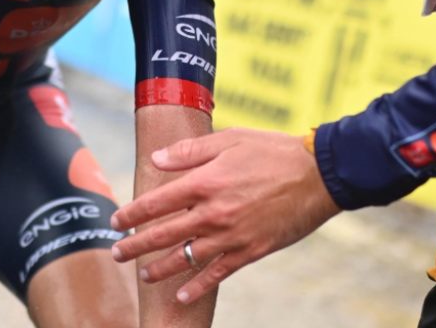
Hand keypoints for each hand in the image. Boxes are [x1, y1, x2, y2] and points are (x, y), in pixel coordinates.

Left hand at [110, 128, 340, 303]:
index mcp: (204, 183)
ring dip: (161, 268)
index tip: (116, 221)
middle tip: (116, 253)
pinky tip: (183, 296)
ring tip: (143, 275)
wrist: (319, 175)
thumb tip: (156, 159)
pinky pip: (219, 274)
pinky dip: (199, 287)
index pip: (156, 203)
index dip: (132, 214)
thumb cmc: (272, 151)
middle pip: (164, 234)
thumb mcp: (228, 140)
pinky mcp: (252, 251)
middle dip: (136, 245)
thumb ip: (189, 151)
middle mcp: (213, 213)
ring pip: (187, 258)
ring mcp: (232, 236)